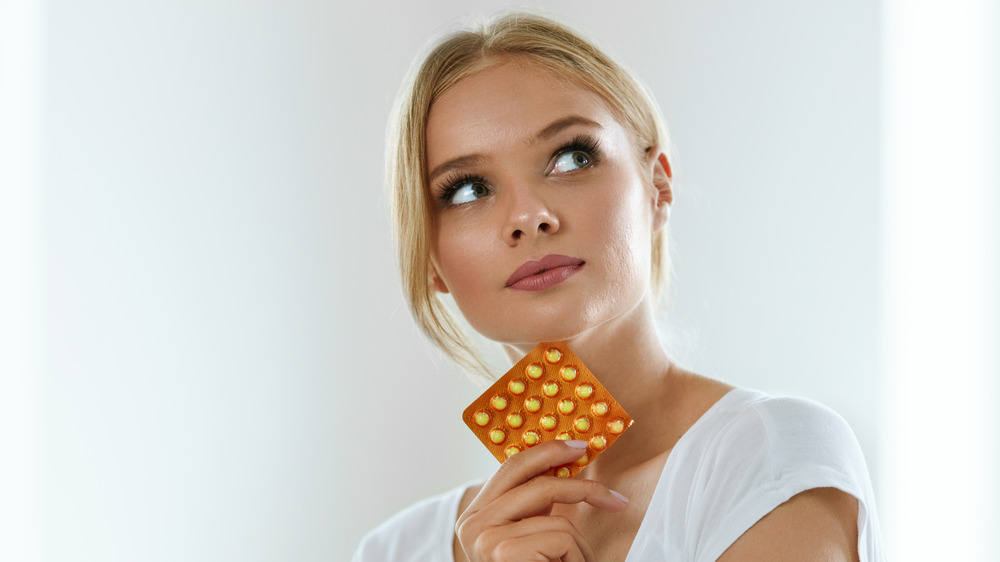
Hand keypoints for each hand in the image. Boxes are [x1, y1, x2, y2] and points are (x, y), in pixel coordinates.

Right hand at [455, 440, 628, 560]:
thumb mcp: (528, 536)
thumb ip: (533, 505)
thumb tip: (563, 461)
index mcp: (475, 515)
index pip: (512, 467)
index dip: (547, 450)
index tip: (579, 446)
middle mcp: (472, 524)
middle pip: (535, 480)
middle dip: (580, 484)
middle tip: (613, 496)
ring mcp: (485, 538)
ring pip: (556, 514)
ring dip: (577, 545)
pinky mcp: (504, 553)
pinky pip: (561, 535)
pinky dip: (575, 557)